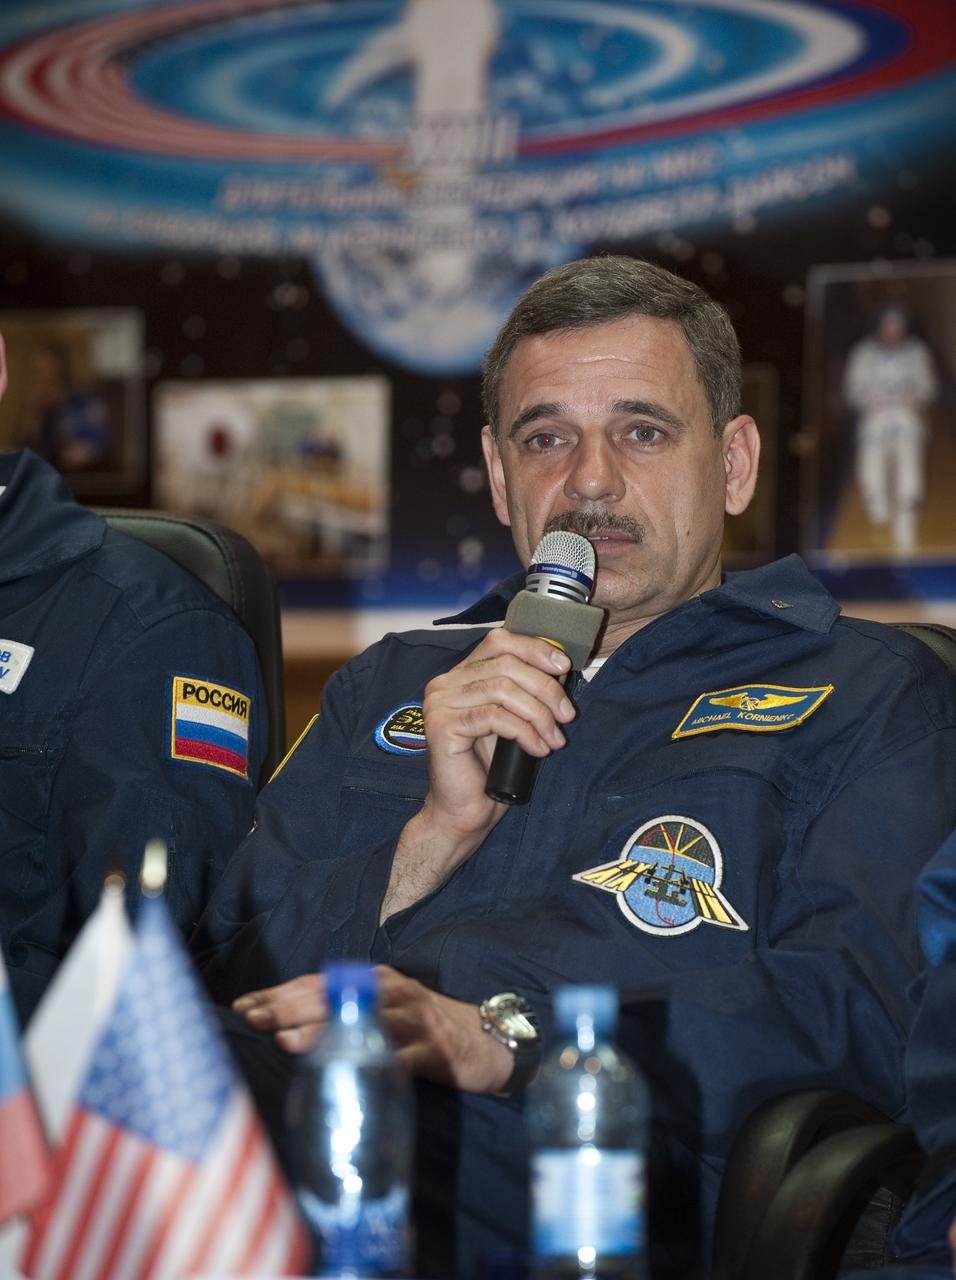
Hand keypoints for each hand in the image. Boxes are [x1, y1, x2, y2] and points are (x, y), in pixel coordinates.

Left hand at [232, 966, 512, 1094]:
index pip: (317, 982)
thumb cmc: (420, 1028)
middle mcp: (390, 991)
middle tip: (252, 1018)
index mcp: (372, 981)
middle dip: (289, 1006)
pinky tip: (348, 1071)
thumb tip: (280, 1029)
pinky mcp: (432, 1049)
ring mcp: (413, 1019)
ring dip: (323, 1031)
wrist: (483, 1041)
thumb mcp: (380, 1012)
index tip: (241, 1005)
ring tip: (286, 1041)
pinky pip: (400, 1056)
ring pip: (362, 1020)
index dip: (278, 994)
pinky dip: (374, 1061)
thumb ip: (341, 1015)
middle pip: (334, 994)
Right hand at [420, 626, 572, 841]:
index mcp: (460, 675)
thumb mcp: (514, 720)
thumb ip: (525, 691)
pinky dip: (524, 731)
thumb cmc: (490, 769)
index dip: (534, 649)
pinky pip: (495, 717)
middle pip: (505, 664)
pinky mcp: (442, 726)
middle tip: (567, 715)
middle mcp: (445, 683)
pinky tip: (538, 750)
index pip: (499, 641)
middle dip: (545, 688)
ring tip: (555, 739)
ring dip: (538, 714)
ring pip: (502, 689)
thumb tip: (559, 670)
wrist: (464, 812)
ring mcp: (439, 703)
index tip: (564, 668)